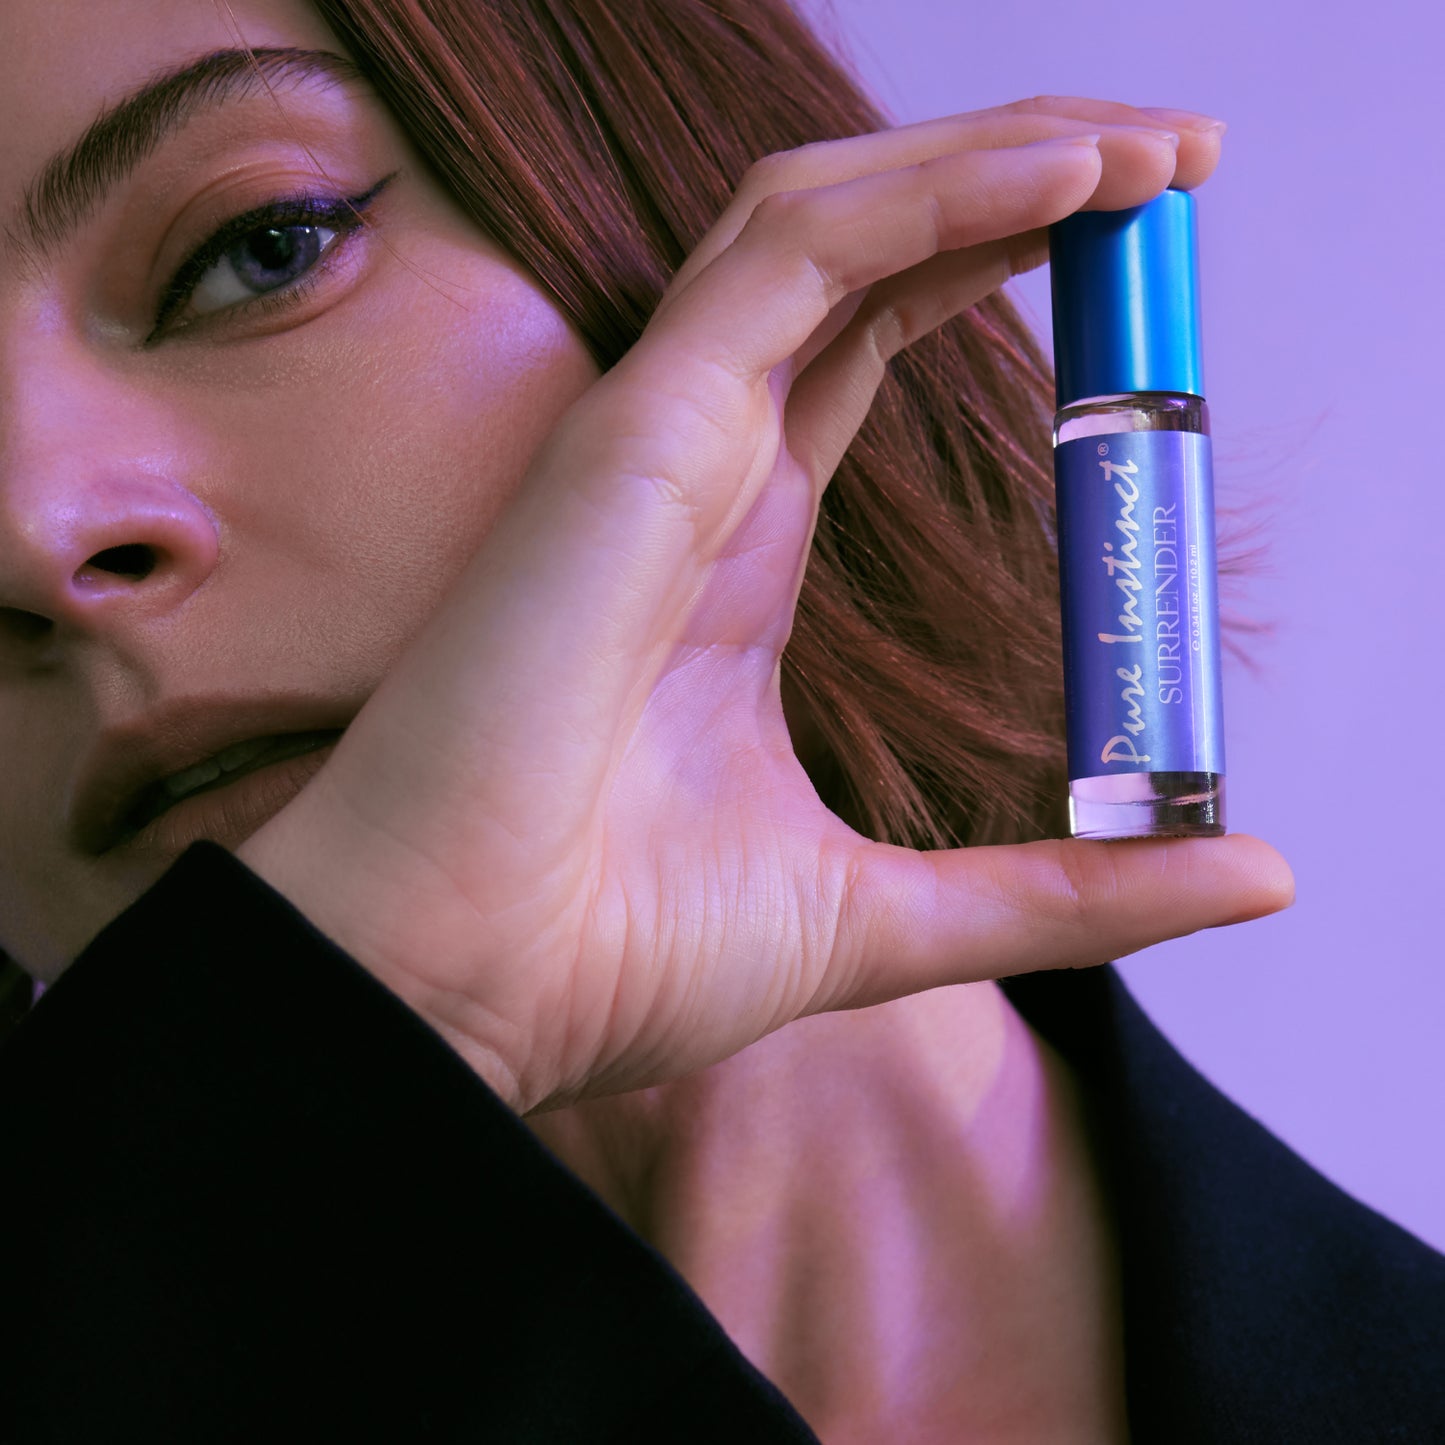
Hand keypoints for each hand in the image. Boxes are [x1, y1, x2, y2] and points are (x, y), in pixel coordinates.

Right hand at [235, 96, 1289, 1114]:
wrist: (467, 992)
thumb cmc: (618, 954)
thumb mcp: (901, 914)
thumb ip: (1071, 886)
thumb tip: (1251, 870)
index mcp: (742, 555)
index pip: (871, 349)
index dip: (989, 275)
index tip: (1135, 264)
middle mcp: (703, 473)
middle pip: (863, 261)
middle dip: (1015, 186)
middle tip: (1170, 164)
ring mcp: (663, 442)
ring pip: (822, 223)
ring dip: (986, 160)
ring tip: (1139, 151)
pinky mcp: (636, 438)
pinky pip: (788, 259)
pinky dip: (924, 196)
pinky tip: (1061, 179)